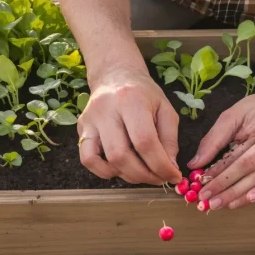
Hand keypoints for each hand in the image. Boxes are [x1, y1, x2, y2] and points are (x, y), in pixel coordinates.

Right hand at [78, 63, 182, 184]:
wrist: (115, 76)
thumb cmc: (144, 94)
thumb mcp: (165, 109)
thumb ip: (170, 139)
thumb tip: (170, 168)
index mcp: (131, 101)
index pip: (145, 141)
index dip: (161, 165)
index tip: (173, 176)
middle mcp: (107, 110)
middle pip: (122, 155)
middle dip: (145, 175)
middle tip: (159, 178)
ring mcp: (90, 120)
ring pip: (105, 161)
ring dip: (128, 176)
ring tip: (143, 174)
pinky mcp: (81, 129)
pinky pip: (88, 160)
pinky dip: (104, 172)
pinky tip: (120, 169)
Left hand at [188, 75, 254, 208]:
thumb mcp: (234, 115)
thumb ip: (214, 139)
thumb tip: (195, 164)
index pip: (241, 156)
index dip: (220, 174)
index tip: (202, 186)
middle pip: (253, 170)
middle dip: (228, 188)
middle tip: (209, 201)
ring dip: (242, 195)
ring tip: (223, 204)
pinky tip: (249, 200)